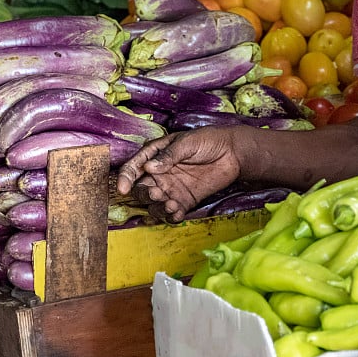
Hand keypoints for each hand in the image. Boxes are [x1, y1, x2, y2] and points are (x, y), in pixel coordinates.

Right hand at [117, 127, 243, 221]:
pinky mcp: (184, 200)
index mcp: (154, 156)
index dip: (125, 178)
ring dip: (158, 208)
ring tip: (171, 205)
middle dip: (144, 194)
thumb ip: (168, 156)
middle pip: (141, 189)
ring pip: (154, 204)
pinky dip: (171, 216)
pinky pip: (172, 212)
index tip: (123, 188)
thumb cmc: (209, 140)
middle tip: (156, 194)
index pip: (133, 168)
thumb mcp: (187, 142)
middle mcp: (159, 174)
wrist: (234, 152)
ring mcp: (171, 189)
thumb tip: (149, 167)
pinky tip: (177, 213)